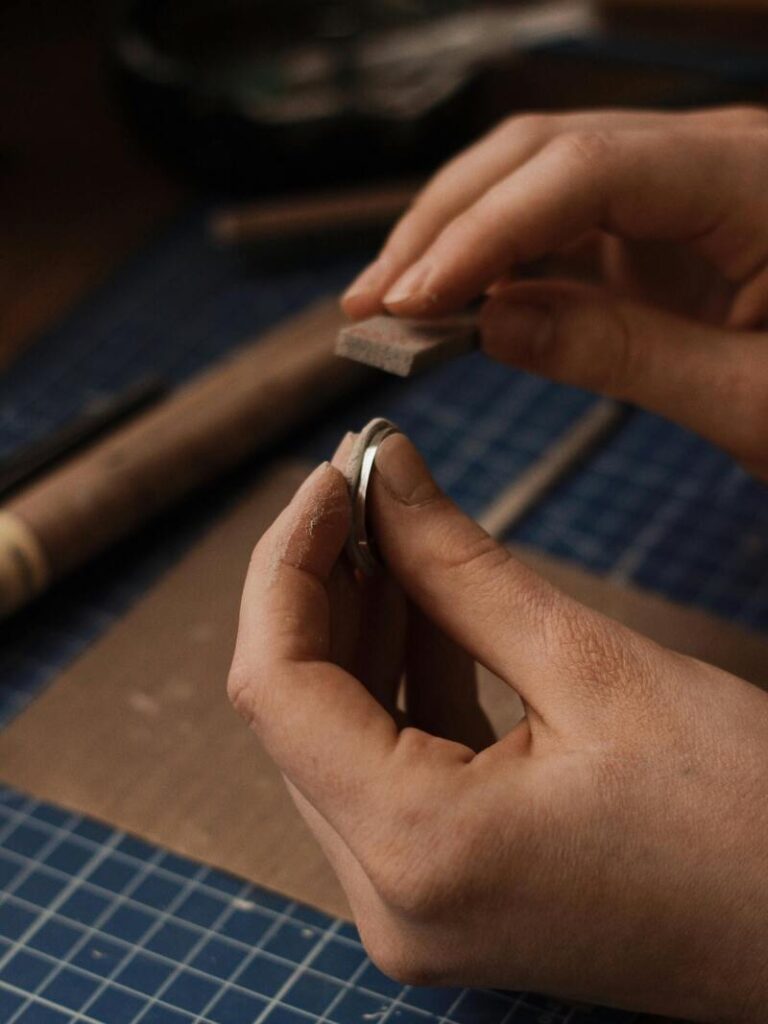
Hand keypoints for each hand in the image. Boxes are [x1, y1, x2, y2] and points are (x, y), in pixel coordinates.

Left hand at [228, 431, 767, 1022]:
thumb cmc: (744, 818)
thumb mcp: (593, 666)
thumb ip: (461, 566)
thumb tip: (384, 471)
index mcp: (417, 850)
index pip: (274, 686)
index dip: (286, 563)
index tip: (332, 476)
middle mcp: (389, 899)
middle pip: (296, 709)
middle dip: (322, 581)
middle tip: (363, 482)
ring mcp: (412, 904)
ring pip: (337, 732)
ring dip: (361, 622)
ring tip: (391, 524)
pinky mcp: (446, 888)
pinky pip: (389, 765)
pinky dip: (401, 677)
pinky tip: (425, 600)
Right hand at [342, 107, 767, 478]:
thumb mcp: (751, 400)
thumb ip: (620, 355)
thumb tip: (491, 324)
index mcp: (754, 178)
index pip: (585, 171)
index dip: (483, 231)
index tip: (410, 298)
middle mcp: (709, 158)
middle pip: (543, 152)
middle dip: (444, 223)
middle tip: (372, 303)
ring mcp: (681, 187)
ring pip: (538, 179)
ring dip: (458, 239)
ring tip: (393, 308)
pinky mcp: (661, 226)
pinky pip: (560, 225)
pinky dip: (499, 265)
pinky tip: (456, 306)